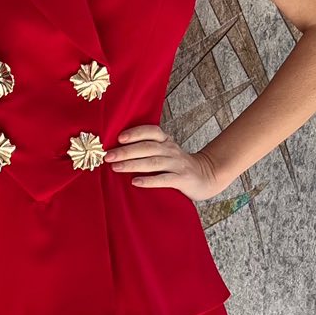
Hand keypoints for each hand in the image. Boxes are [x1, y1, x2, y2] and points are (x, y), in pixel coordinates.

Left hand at [104, 124, 220, 201]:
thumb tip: (118, 150)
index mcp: (166, 141)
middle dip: (126, 151)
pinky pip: (164, 179)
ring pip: (153, 162)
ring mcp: (177, 164)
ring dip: (133, 164)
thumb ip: (148, 149)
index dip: (135, 133)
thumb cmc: (178, 165)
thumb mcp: (166, 152)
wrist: (207, 176)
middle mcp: (171, 150)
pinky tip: (135, 182)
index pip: (150, 132)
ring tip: (116, 168)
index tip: (119, 138)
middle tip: (108, 157)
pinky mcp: (182, 179)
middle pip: (147, 148)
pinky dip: (149, 180)